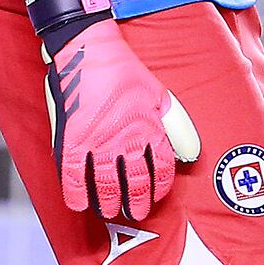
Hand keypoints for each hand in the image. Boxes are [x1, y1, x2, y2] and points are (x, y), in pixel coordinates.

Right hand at [44, 19, 201, 220]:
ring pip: (106, 185)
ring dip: (109, 202)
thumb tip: (189, 151)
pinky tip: (78, 204)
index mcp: (150, 130)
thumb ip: (177, 124)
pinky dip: (76, 194)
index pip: (161, 170)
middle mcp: (127, 141)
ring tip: (110, 211)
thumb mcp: (161, 95)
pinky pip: (74, 176)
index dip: (159, 188)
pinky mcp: (74, 141)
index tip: (156, 196)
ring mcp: (99, 143)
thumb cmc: (125, 71)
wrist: (91, 52)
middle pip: (135, 184)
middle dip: (136, 202)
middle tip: (135, 212)